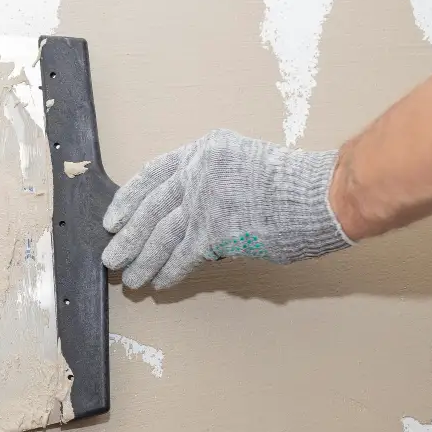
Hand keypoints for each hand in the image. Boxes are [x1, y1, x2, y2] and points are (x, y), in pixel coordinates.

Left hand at [102, 129, 351, 288]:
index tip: (113, 218)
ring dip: (142, 260)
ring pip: (161, 234)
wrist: (319, 195)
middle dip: (129, 236)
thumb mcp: (240, 164)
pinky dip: (169, 270)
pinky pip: (182, 255)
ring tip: (131, 277)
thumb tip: (184, 217)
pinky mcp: (214, 231)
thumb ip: (208, 182)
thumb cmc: (290, 185)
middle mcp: (198, 171)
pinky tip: (159, 281)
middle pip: (151, 208)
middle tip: (112, 255)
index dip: (129, 199)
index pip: (153, 173)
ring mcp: (205, 200)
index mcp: (203, 150)